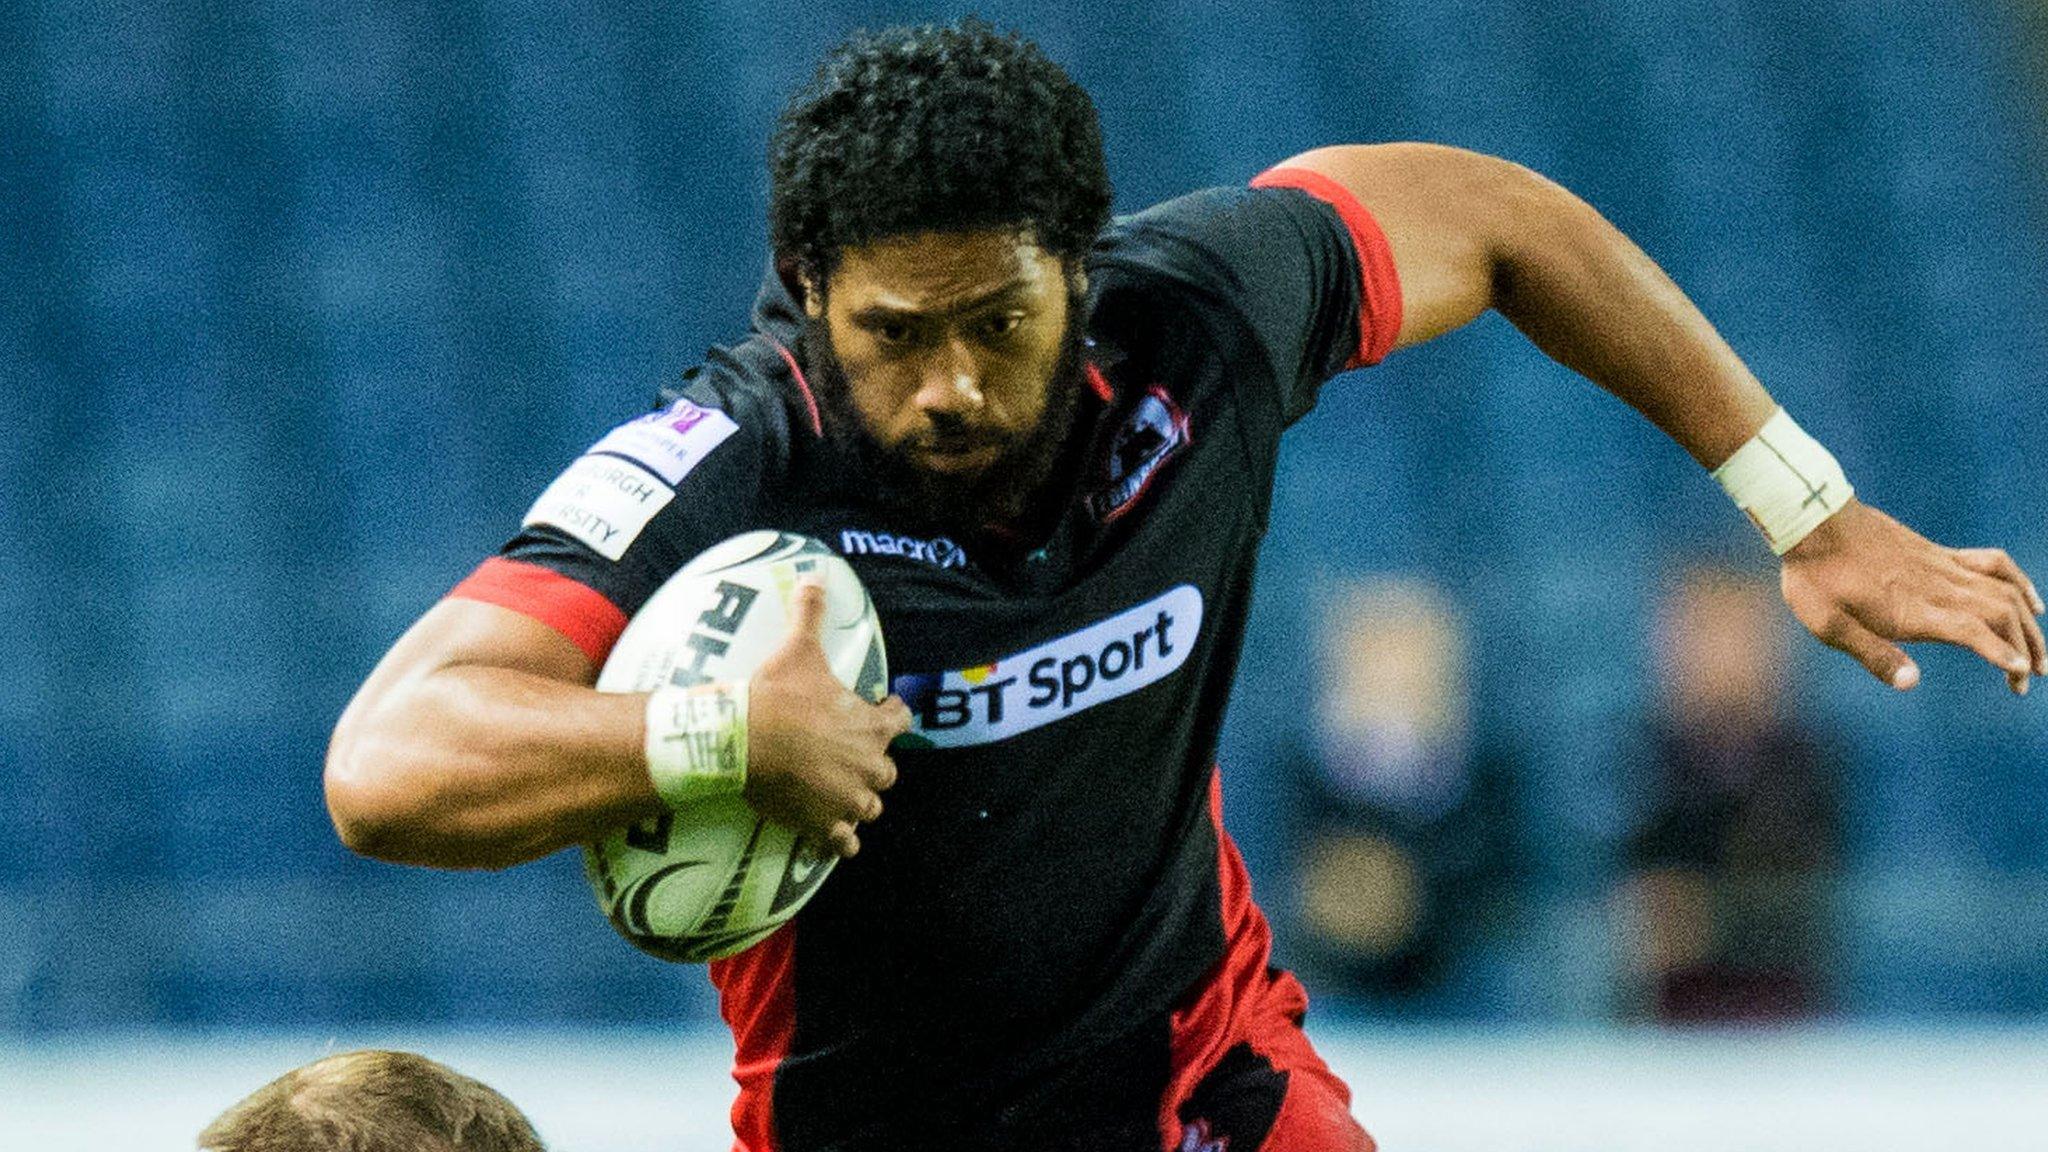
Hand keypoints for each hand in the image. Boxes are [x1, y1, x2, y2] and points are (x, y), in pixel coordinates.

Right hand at [744, 580, 911, 854]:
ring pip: (868, 808)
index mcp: (873, 726)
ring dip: (859, 802)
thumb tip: (814, 576)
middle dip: (873, 765)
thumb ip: (811, 614)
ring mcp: (849, 800)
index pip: (901, 720)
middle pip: (887, 772)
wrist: (745, 743)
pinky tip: (830, 838)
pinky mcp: (824, 825)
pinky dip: (839, 842)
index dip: (892, 715)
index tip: (883, 711)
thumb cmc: (778, 696)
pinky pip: (844, 844)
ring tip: (841, 796)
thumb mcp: (799, 649)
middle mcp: (870, 767)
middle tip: (851, 756)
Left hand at [1780, 499, 2046, 693]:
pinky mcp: (1940, 553)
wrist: (1812, 521)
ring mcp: (1943, 567)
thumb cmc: (1814, 578)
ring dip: (2028, 623)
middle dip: (2025, 648)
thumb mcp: (1829, 625)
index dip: (2002, 654)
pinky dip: (2019, 582)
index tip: (2020, 677)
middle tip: (2030, 680)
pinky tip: (2031, 600)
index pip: (1974, 632)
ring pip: (2004, 591)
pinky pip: (1992, 563)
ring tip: (2040, 655)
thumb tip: (1913, 683)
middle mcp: (1938, 587)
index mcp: (1914, 610)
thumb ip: (1873, 655)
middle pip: (2000, 614)